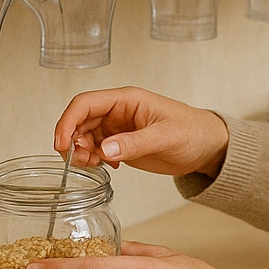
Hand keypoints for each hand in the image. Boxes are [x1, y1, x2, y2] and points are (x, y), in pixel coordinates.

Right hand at [55, 86, 229, 178]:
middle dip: (73, 141)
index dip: (68, 121)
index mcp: (127, 100)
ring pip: (84, 137)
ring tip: (94, 166)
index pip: (85, 103)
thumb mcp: (166, 137)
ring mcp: (118, 128)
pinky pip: (96, 149)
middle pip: (79, 121)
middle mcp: (118, 112)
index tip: (62, 144)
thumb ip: (135, 143)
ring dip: (82, 153)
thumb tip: (105, 149)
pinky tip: (109, 168)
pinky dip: (94, 160)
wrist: (207, 147)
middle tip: (81, 161)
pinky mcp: (121, 144)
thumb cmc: (193, 132)